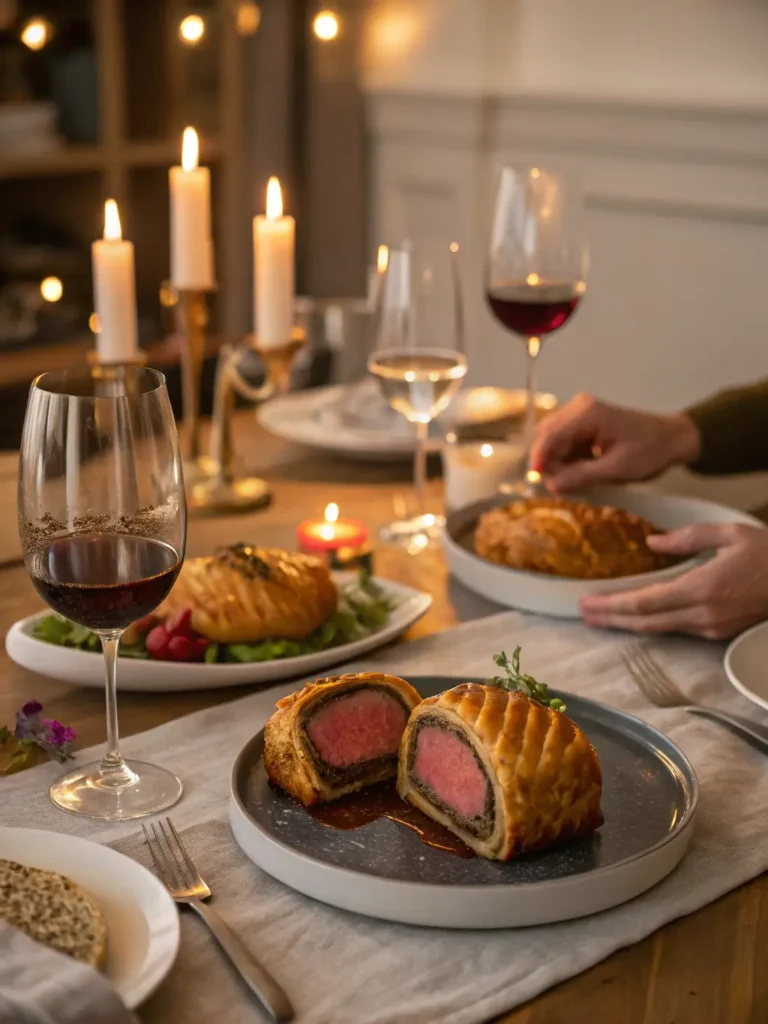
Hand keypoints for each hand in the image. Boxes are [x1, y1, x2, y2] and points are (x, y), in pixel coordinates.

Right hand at [530, 393, 700, 491]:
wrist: (673, 439)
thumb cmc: (650, 451)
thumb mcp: (616, 469)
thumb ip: (582, 476)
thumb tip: (551, 485)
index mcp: (587, 413)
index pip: (550, 435)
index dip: (539, 458)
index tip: (535, 480)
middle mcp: (579, 407)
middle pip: (547, 435)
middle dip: (549, 462)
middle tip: (561, 486)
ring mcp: (581, 413)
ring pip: (554, 440)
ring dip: (559, 462)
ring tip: (576, 481)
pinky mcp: (584, 422)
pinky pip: (565, 442)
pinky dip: (568, 459)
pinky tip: (582, 471)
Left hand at [580, 523, 767, 638]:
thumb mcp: (729, 533)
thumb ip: (688, 537)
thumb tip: (652, 541)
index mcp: (702, 588)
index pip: (645, 602)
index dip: (613, 604)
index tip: (587, 603)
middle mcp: (703, 614)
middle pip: (645, 621)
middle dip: (611, 618)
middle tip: (583, 613)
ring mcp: (711, 628)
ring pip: (659, 629)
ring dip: (627, 623)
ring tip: (601, 616)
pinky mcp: (718, 633)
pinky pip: (676, 629)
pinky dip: (651, 623)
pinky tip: (636, 616)